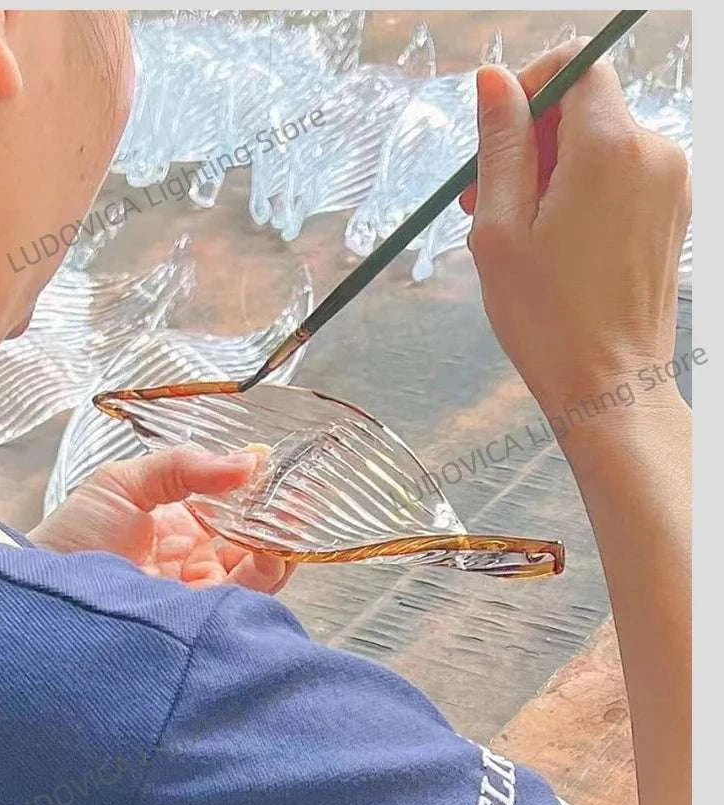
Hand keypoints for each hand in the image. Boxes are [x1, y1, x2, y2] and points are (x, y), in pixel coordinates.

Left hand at [30, 446, 293, 593]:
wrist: (42, 596)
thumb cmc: (70, 538)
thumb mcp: (124, 483)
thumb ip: (185, 466)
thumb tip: (249, 459)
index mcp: (176, 527)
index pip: (230, 508)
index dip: (257, 491)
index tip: (279, 467)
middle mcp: (192, 562)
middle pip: (252, 541)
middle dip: (279, 517)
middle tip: (300, 491)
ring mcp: (199, 593)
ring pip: (258, 571)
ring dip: (280, 543)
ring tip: (292, 515)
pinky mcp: (203, 620)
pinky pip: (248, 599)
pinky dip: (270, 573)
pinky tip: (274, 548)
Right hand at [460, 40, 690, 417]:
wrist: (609, 387)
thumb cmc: (549, 320)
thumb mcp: (500, 228)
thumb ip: (501, 144)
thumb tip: (495, 80)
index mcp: (611, 148)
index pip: (578, 65)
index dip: (531, 88)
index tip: (498, 135)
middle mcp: (654, 155)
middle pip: (587, 108)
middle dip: (532, 140)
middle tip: (483, 199)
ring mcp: (671, 187)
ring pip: (602, 145)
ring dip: (552, 173)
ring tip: (514, 232)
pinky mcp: (671, 216)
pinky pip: (622, 178)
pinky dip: (583, 194)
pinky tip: (550, 244)